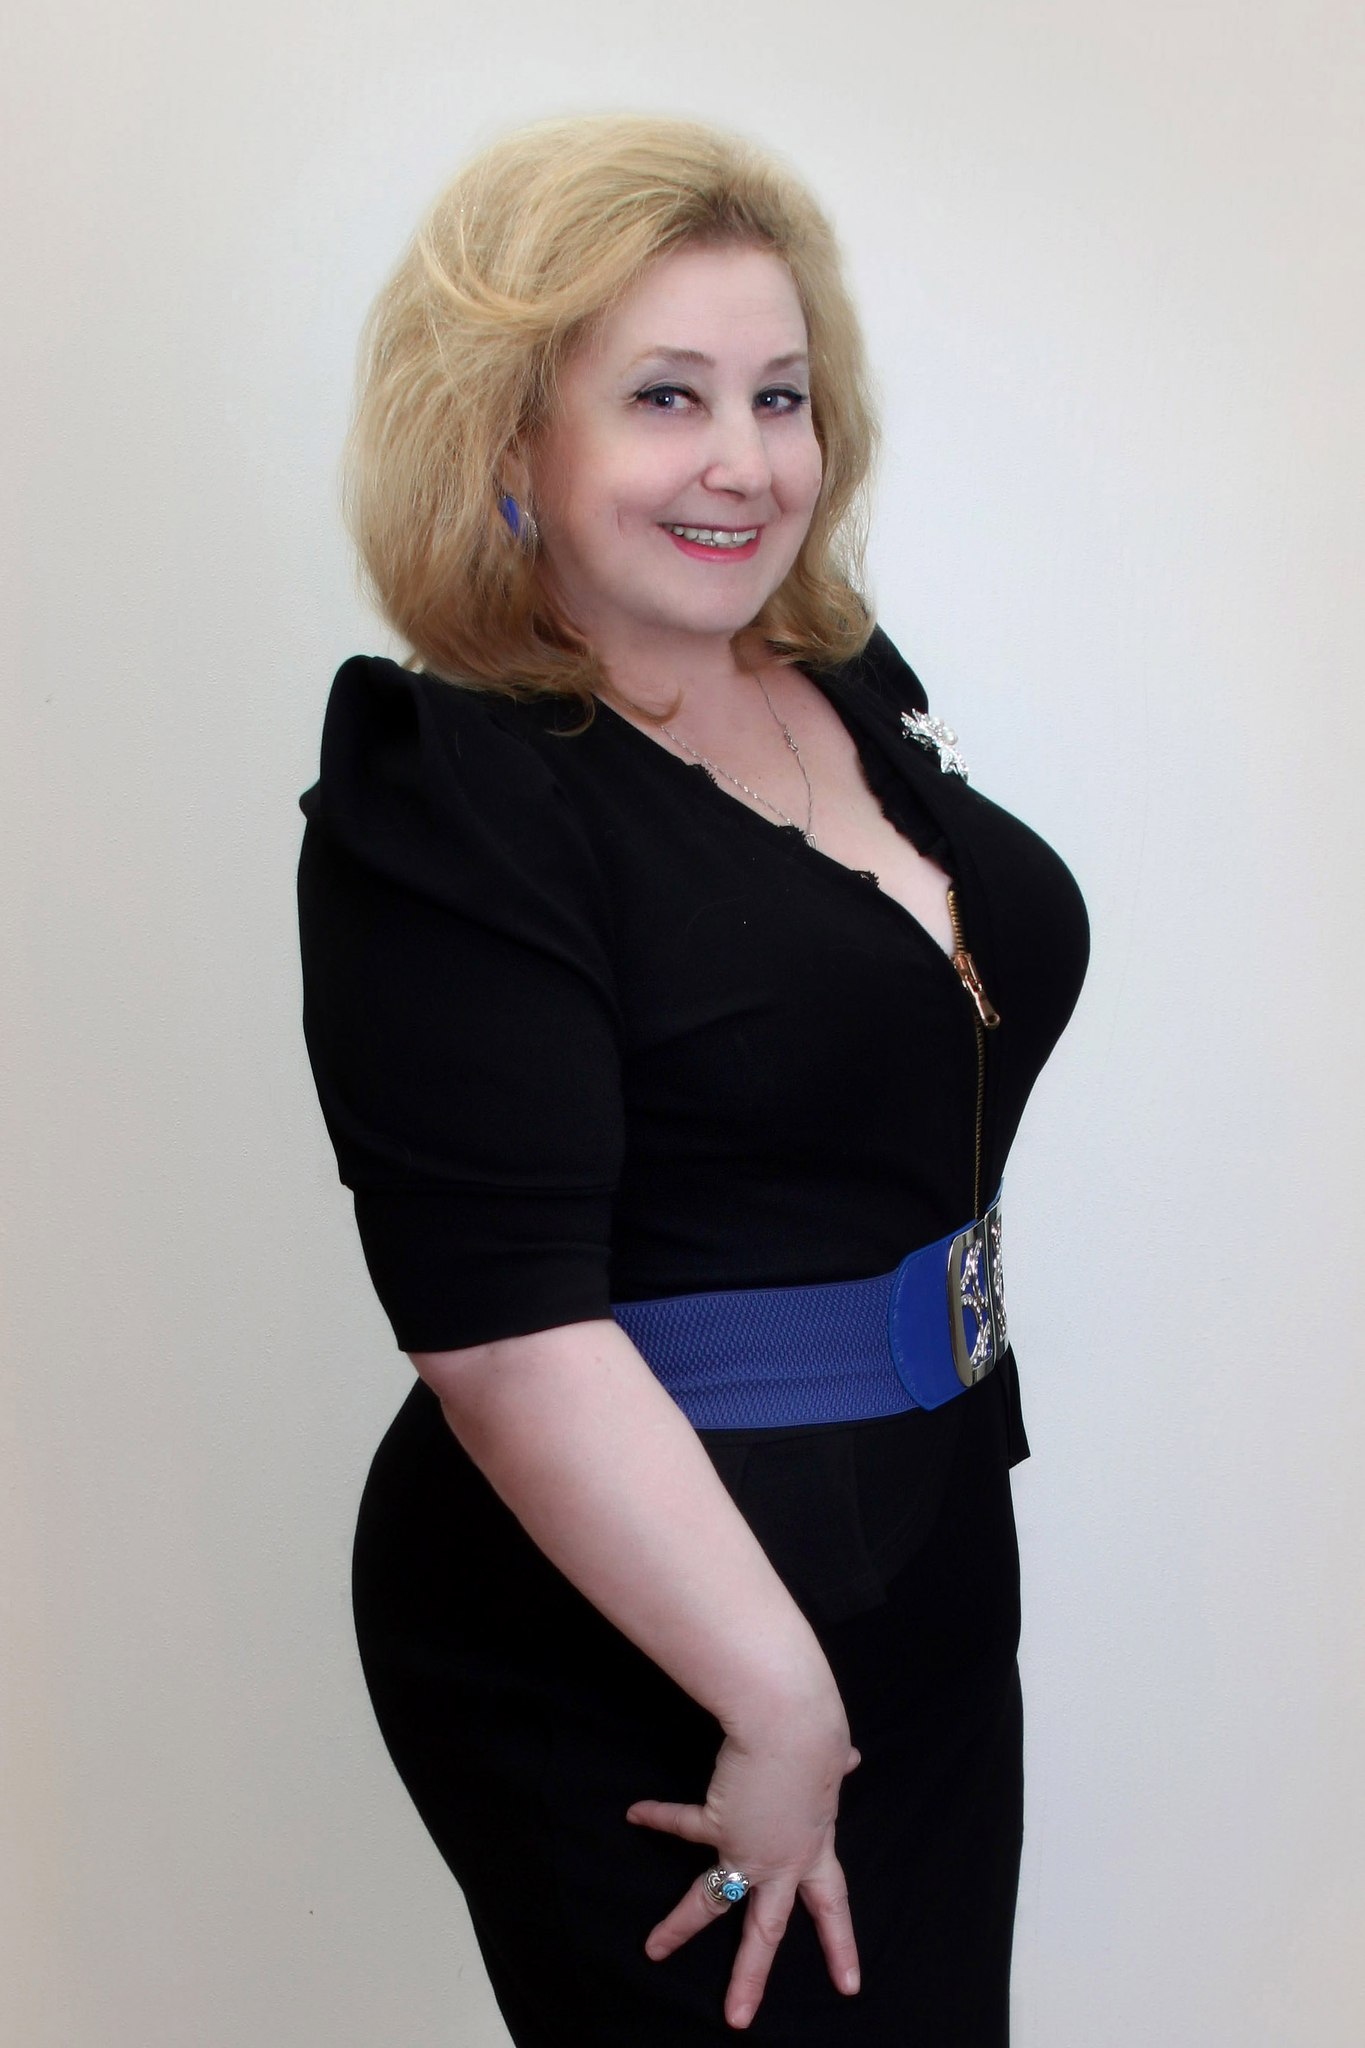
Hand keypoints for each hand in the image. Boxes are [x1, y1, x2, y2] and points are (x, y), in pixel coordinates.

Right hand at [626, 1717, 862, 2030]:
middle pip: (765, 1932)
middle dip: (750, 1977)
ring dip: (678, 1927)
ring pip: (710, 1902)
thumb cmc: (818, 1737)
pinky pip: (682, 1823)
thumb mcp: (834, 1763)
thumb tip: (851, 1759)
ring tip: (653, 1950)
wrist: (793, 1727)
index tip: (849, 1985)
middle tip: (738, 2019)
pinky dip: (658, 1815)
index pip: (831, 1906)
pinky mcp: (719, 1823)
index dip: (840, 1944)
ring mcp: (748, 1849)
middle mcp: (782, 1861)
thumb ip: (836, 1770)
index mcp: (815, 1848)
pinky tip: (635, 1814)